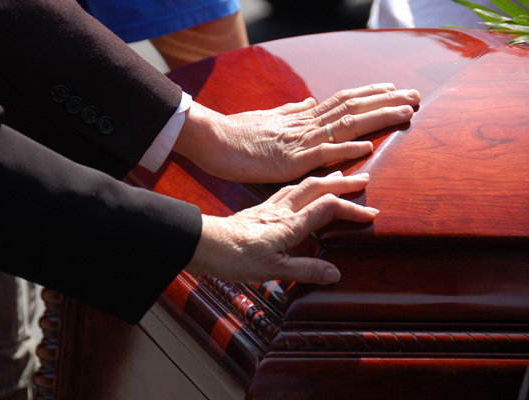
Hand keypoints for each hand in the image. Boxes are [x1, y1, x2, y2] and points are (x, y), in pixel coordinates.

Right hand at [175, 83, 419, 182]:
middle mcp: (305, 123)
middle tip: (415, 96)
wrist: (212, 139)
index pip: (343, 99)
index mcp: (301, 116)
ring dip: (377, 117)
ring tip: (405, 112)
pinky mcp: (289, 160)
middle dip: (386, 100)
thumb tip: (309, 101)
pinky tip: (368, 146)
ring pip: (345, 125)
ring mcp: (299, 140)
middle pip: (352, 107)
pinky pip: (322, 153)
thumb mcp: (269, 119)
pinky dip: (345, 149)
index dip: (371, 94)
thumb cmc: (237, 132)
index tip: (394, 89)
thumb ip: (291, 112)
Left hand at [184, 172, 377, 283]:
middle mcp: (282, 210)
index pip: (328, 208)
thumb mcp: (273, 270)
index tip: (371, 213)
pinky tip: (302, 190)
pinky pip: (287, 191)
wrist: (205, 244)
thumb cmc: (235, 257)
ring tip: (339, 177)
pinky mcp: (259, 208)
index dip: (352, 208)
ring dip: (324, 180)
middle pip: (318, 187)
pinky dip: (303, 186)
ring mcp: (270, 206)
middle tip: (364, 179)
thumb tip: (335, 273)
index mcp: (290, 224)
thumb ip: (306, 270)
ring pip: (303, 185)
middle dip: (343, 183)